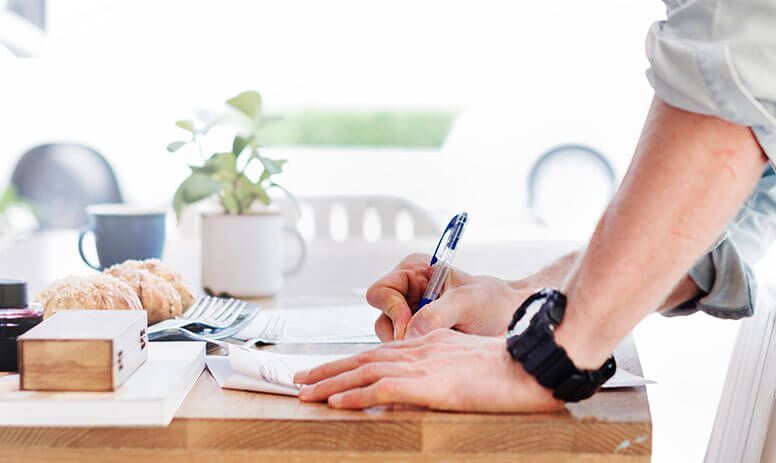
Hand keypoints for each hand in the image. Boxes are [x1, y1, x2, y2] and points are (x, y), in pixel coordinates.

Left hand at [294, 329, 562, 411]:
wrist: (529, 364)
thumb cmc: (508, 366)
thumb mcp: (468, 363)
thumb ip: (442, 369)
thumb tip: (422, 385)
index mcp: (427, 343)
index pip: (378, 352)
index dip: (348, 361)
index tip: (326, 370)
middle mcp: (418, 349)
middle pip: (362, 358)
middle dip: (328, 369)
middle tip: (299, 379)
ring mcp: (421, 365)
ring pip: (363, 372)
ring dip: (330, 383)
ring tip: (304, 392)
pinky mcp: (427, 383)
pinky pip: (381, 388)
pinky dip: (354, 395)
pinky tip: (335, 402)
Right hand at [366, 253, 531, 339]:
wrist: (515, 321)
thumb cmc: (495, 302)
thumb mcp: (468, 302)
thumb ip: (437, 314)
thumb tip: (410, 333)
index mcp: (415, 271)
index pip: (381, 291)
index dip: (393, 310)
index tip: (412, 326)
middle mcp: (408, 293)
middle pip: (383, 317)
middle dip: (401, 333)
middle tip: (426, 343)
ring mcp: (412, 317)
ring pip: (390, 338)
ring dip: (410, 346)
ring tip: (440, 345)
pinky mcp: (419, 337)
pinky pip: (404, 350)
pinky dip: (417, 355)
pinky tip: (438, 354)